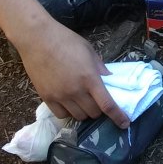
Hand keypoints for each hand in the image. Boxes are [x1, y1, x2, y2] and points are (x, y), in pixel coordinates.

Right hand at [13, 20, 129, 126]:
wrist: (37, 39)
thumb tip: (109, 80)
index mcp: (90, 78)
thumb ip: (100, 68)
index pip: (107, 104)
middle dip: (99, 109)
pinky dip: (69, 112)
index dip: (118, 116)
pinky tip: (69, 104)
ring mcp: (60, 96)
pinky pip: (62, 115)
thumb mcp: (88, 50)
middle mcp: (76, 91)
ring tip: (82, 101)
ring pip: (78, 116)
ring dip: (84, 112)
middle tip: (97, 100)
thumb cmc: (66, 40)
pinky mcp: (47, 98)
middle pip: (93, 113)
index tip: (124, 124)